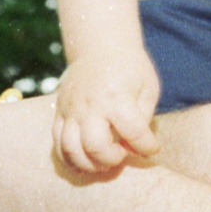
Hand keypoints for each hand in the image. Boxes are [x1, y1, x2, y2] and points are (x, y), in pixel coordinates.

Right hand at [53, 49, 160, 170]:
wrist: (100, 47)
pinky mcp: (59, 113)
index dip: (147, 146)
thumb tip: (136, 149)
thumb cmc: (130, 69)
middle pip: (95, 146)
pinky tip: (87, 161)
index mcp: (116, 96)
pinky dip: (71, 159)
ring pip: (71, 150)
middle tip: (123, 153)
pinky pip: (58, 145)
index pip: (133, 132)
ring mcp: (71, 110)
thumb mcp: (148, 88)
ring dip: (90, 164)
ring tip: (105, 162)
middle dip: (113, 159)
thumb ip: (143, 119)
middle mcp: (90, 105)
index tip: (152, 148)